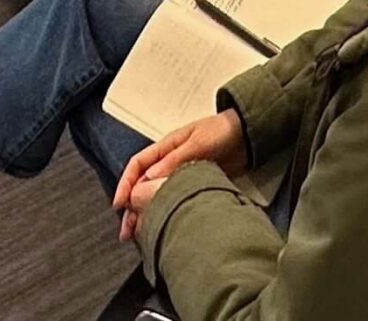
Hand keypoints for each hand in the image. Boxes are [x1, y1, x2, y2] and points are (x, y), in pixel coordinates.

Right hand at [115, 110, 246, 243]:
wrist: (248, 135)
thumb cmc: (222, 131)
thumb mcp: (198, 142)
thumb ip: (176, 158)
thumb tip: (150, 176)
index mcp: (166, 147)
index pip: (137, 165)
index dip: (125, 184)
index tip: (119, 204)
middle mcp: (169, 162)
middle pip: (143, 186)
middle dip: (131, 208)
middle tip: (126, 231)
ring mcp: (180, 175)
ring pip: (156, 197)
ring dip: (146, 214)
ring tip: (139, 237)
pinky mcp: (192, 186)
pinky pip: (172, 201)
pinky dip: (164, 214)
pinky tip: (161, 228)